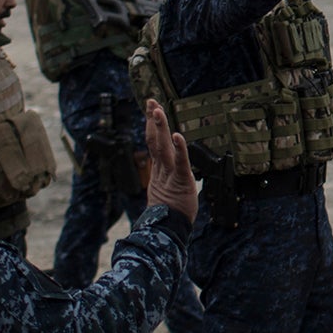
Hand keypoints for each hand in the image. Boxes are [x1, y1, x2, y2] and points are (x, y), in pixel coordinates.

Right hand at [143, 100, 196, 223]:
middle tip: (151, 101)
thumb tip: (166, 173)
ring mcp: (170, 174)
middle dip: (153, 120)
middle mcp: (163, 169)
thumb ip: (165, 178)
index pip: (154, 143)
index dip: (152, 125)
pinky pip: (180, 162)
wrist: (168, 231)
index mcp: (159, 170)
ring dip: (161, 128)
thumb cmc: (170, 213)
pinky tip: (177, 135)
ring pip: (163, 147)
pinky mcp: (182, 181)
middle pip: (155, 140)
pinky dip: (179, 149)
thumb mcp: (166, 191)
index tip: (151, 109)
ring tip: (158, 110)